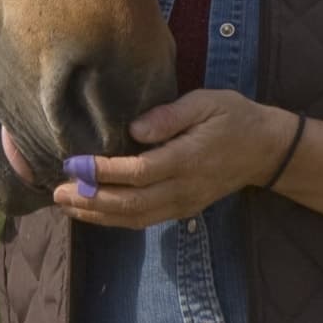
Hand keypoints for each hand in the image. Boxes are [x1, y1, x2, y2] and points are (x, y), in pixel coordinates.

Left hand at [52, 90, 297, 228]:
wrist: (265, 149)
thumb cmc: (232, 117)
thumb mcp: (205, 102)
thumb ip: (171, 115)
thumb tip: (135, 128)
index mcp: (186, 159)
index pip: (138, 172)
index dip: (104, 171)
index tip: (74, 162)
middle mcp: (182, 188)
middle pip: (131, 203)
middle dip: (91, 199)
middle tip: (57, 190)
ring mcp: (183, 203)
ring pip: (135, 217)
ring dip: (98, 214)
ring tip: (66, 204)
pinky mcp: (182, 208)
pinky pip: (144, 219)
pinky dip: (115, 219)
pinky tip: (94, 211)